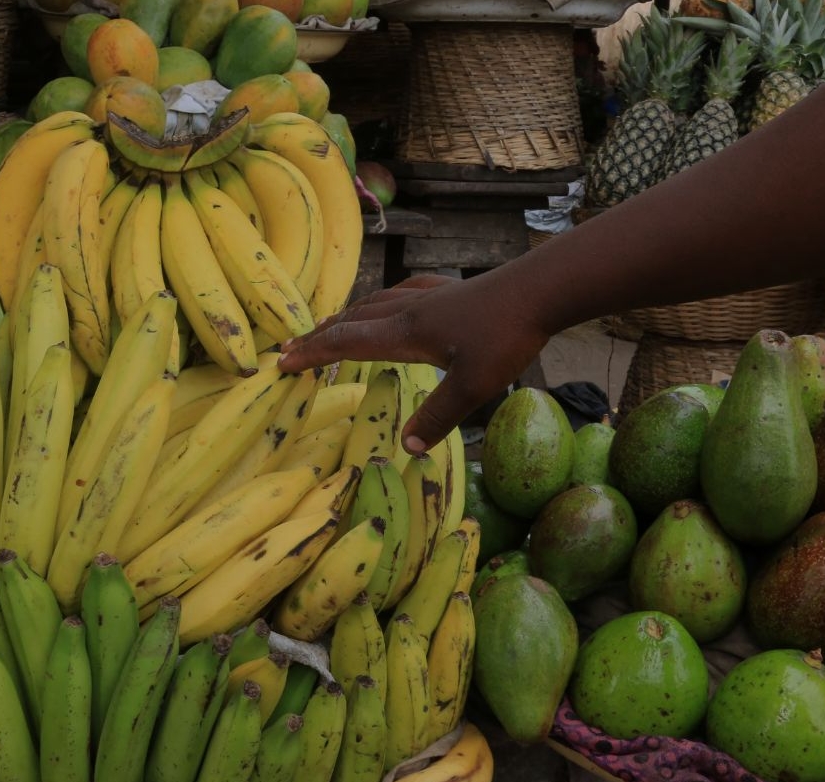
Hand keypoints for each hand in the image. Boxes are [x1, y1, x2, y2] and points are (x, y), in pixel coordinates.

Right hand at [278, 272, 551, 455]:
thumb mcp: (472, 385)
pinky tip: (393, 301)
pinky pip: (403, 293)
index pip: (347, 343)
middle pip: (353, 320)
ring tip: (333, 326)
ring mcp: (430, 297)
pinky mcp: (451, 290)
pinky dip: (383, 302)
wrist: (541, 289)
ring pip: (376, 303)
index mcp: (405, 333)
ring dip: (348, 318)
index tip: (283, 362)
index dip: (313, 353)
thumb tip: (407, 449)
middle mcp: (409, 310)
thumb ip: (437, 416)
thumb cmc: (506, 336)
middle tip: (295, 347)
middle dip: (321, 335)